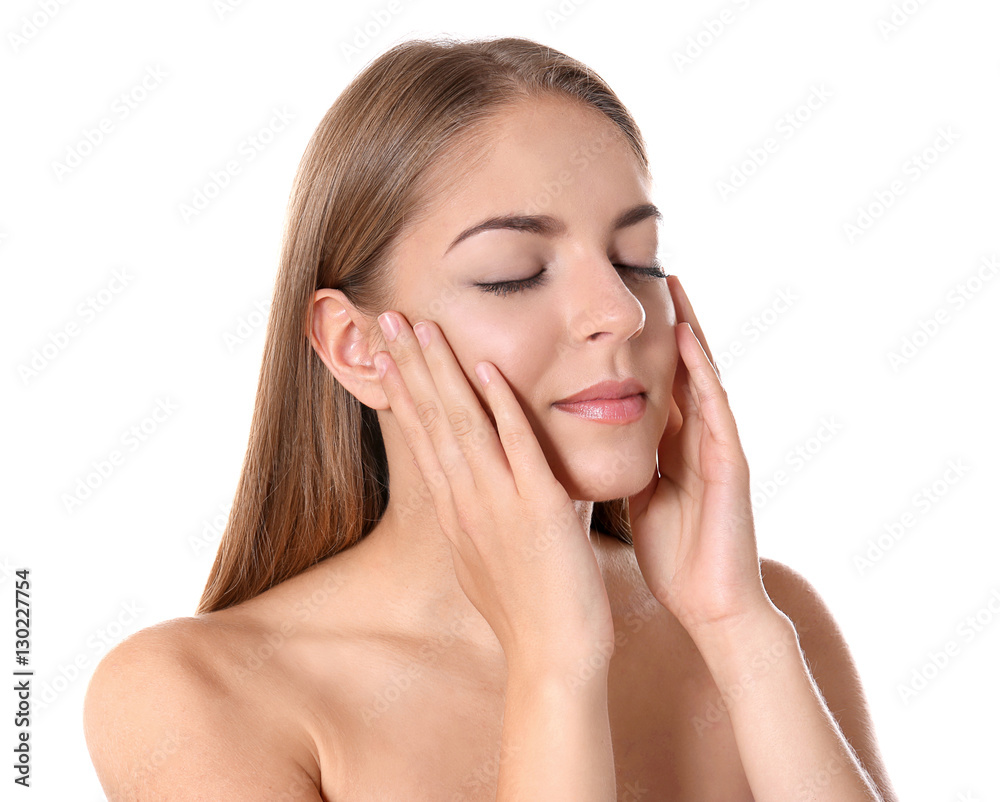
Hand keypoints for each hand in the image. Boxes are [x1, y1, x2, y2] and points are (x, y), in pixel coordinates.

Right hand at [374, 311, 614, 668]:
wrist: (553, 659)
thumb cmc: (526, 613)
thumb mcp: (484, 561)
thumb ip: (476, 520)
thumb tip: (467, 498)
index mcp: (456, 512)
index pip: (422, 439)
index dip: (402, 392)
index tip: (386, 354)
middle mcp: (468, 501)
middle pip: (431, 421)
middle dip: (408, 366)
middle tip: (386, 318)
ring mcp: (499, 503)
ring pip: (462, 424)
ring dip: (441, 372)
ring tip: (421, 327)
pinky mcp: (539, 509)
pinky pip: (517, 447)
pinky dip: (500, 406)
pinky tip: (485, 370)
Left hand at [627, 276, 773, 638]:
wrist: (711, 607)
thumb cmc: (674, 557)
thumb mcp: (639, 499)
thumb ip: (628, 466)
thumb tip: (592, 442)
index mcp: (671, 447)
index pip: (655, 382)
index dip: (638, 345)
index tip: (615, 307)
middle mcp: (696, 437)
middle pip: (679, 367)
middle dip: (667, 321)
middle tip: (651, 271)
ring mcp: (716, 446)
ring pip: (702, 375)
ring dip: (688, 329)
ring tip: (672, 282)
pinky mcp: (730, 463)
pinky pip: (715, 408)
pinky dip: (701, 372)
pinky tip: (686, 340)